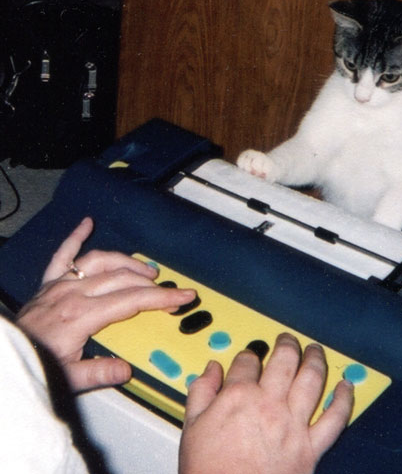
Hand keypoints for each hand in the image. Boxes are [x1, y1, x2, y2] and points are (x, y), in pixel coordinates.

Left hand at [16, 217, 195, 391]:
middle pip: (123, 279)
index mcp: (82, 315)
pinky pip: (63, 254)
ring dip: (127, 263)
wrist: (6, 356)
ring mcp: (61, 283)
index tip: (184, 296)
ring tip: (146, 270)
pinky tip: (86, 223)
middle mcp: (74, 293)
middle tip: (171, 291)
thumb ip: (98, 373)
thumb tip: (127, 370)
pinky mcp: (49, 281)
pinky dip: (76, 237)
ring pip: (101, 261)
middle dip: (153, 284)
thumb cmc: (36, 363)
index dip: (163, 298)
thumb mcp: (68, 378)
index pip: (132, 300)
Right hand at [179, 333, 353, 473]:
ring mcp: (293, 424)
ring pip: (311, 380)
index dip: (248, 355)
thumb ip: (201, 391)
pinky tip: (347, 386)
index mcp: (239, 396)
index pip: (247, 361)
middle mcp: (269, 404)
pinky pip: (334, 419)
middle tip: (287, 338)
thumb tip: (211, 368)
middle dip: (286, 344)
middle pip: (284, 360)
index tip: (249, 358)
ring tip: (315, 349)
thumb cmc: (209, 470)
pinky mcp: (310, 448)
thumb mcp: (192, 426)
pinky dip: (344, 401)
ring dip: (315, 359)